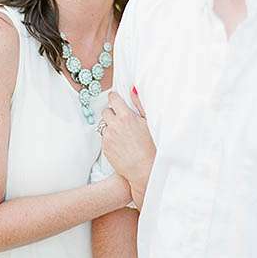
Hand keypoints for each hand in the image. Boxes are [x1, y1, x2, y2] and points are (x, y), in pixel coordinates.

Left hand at [101, 88, 154, 206]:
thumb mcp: (149, 122)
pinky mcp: (105, 147)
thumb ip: (139, 104)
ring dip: (111, 126)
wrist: (144, 168)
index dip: (114, 98)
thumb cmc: (151, 145)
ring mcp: (108, 137)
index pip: (112, 99)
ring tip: (123, 134)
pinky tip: (122, 144)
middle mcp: (114, 125)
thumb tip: (132, 89)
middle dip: (112, 112)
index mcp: (126, 117)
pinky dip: (110, 138)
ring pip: (104, 125)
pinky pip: (105, 137)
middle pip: (105, 111)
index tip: (116, 100)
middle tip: (122, 119)